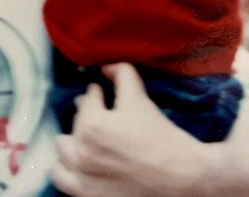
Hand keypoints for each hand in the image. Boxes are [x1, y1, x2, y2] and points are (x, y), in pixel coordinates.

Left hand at [52, 64, 195, 196]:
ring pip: (62, 150)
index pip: (88, 100)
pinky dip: (66, 170)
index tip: (102, 96)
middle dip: (87, 118)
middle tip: (101, 119)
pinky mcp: (86, 194)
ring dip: (72, 142)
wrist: (188, 180)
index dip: (97, 95)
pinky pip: (60, 177)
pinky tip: (77, 165)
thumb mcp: (142, 102)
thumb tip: (107, 65)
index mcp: (93, 125)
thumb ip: (122, 76)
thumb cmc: (166, 140)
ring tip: (86, 141)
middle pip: (75, 124)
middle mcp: (82, 151)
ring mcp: (82, 176)